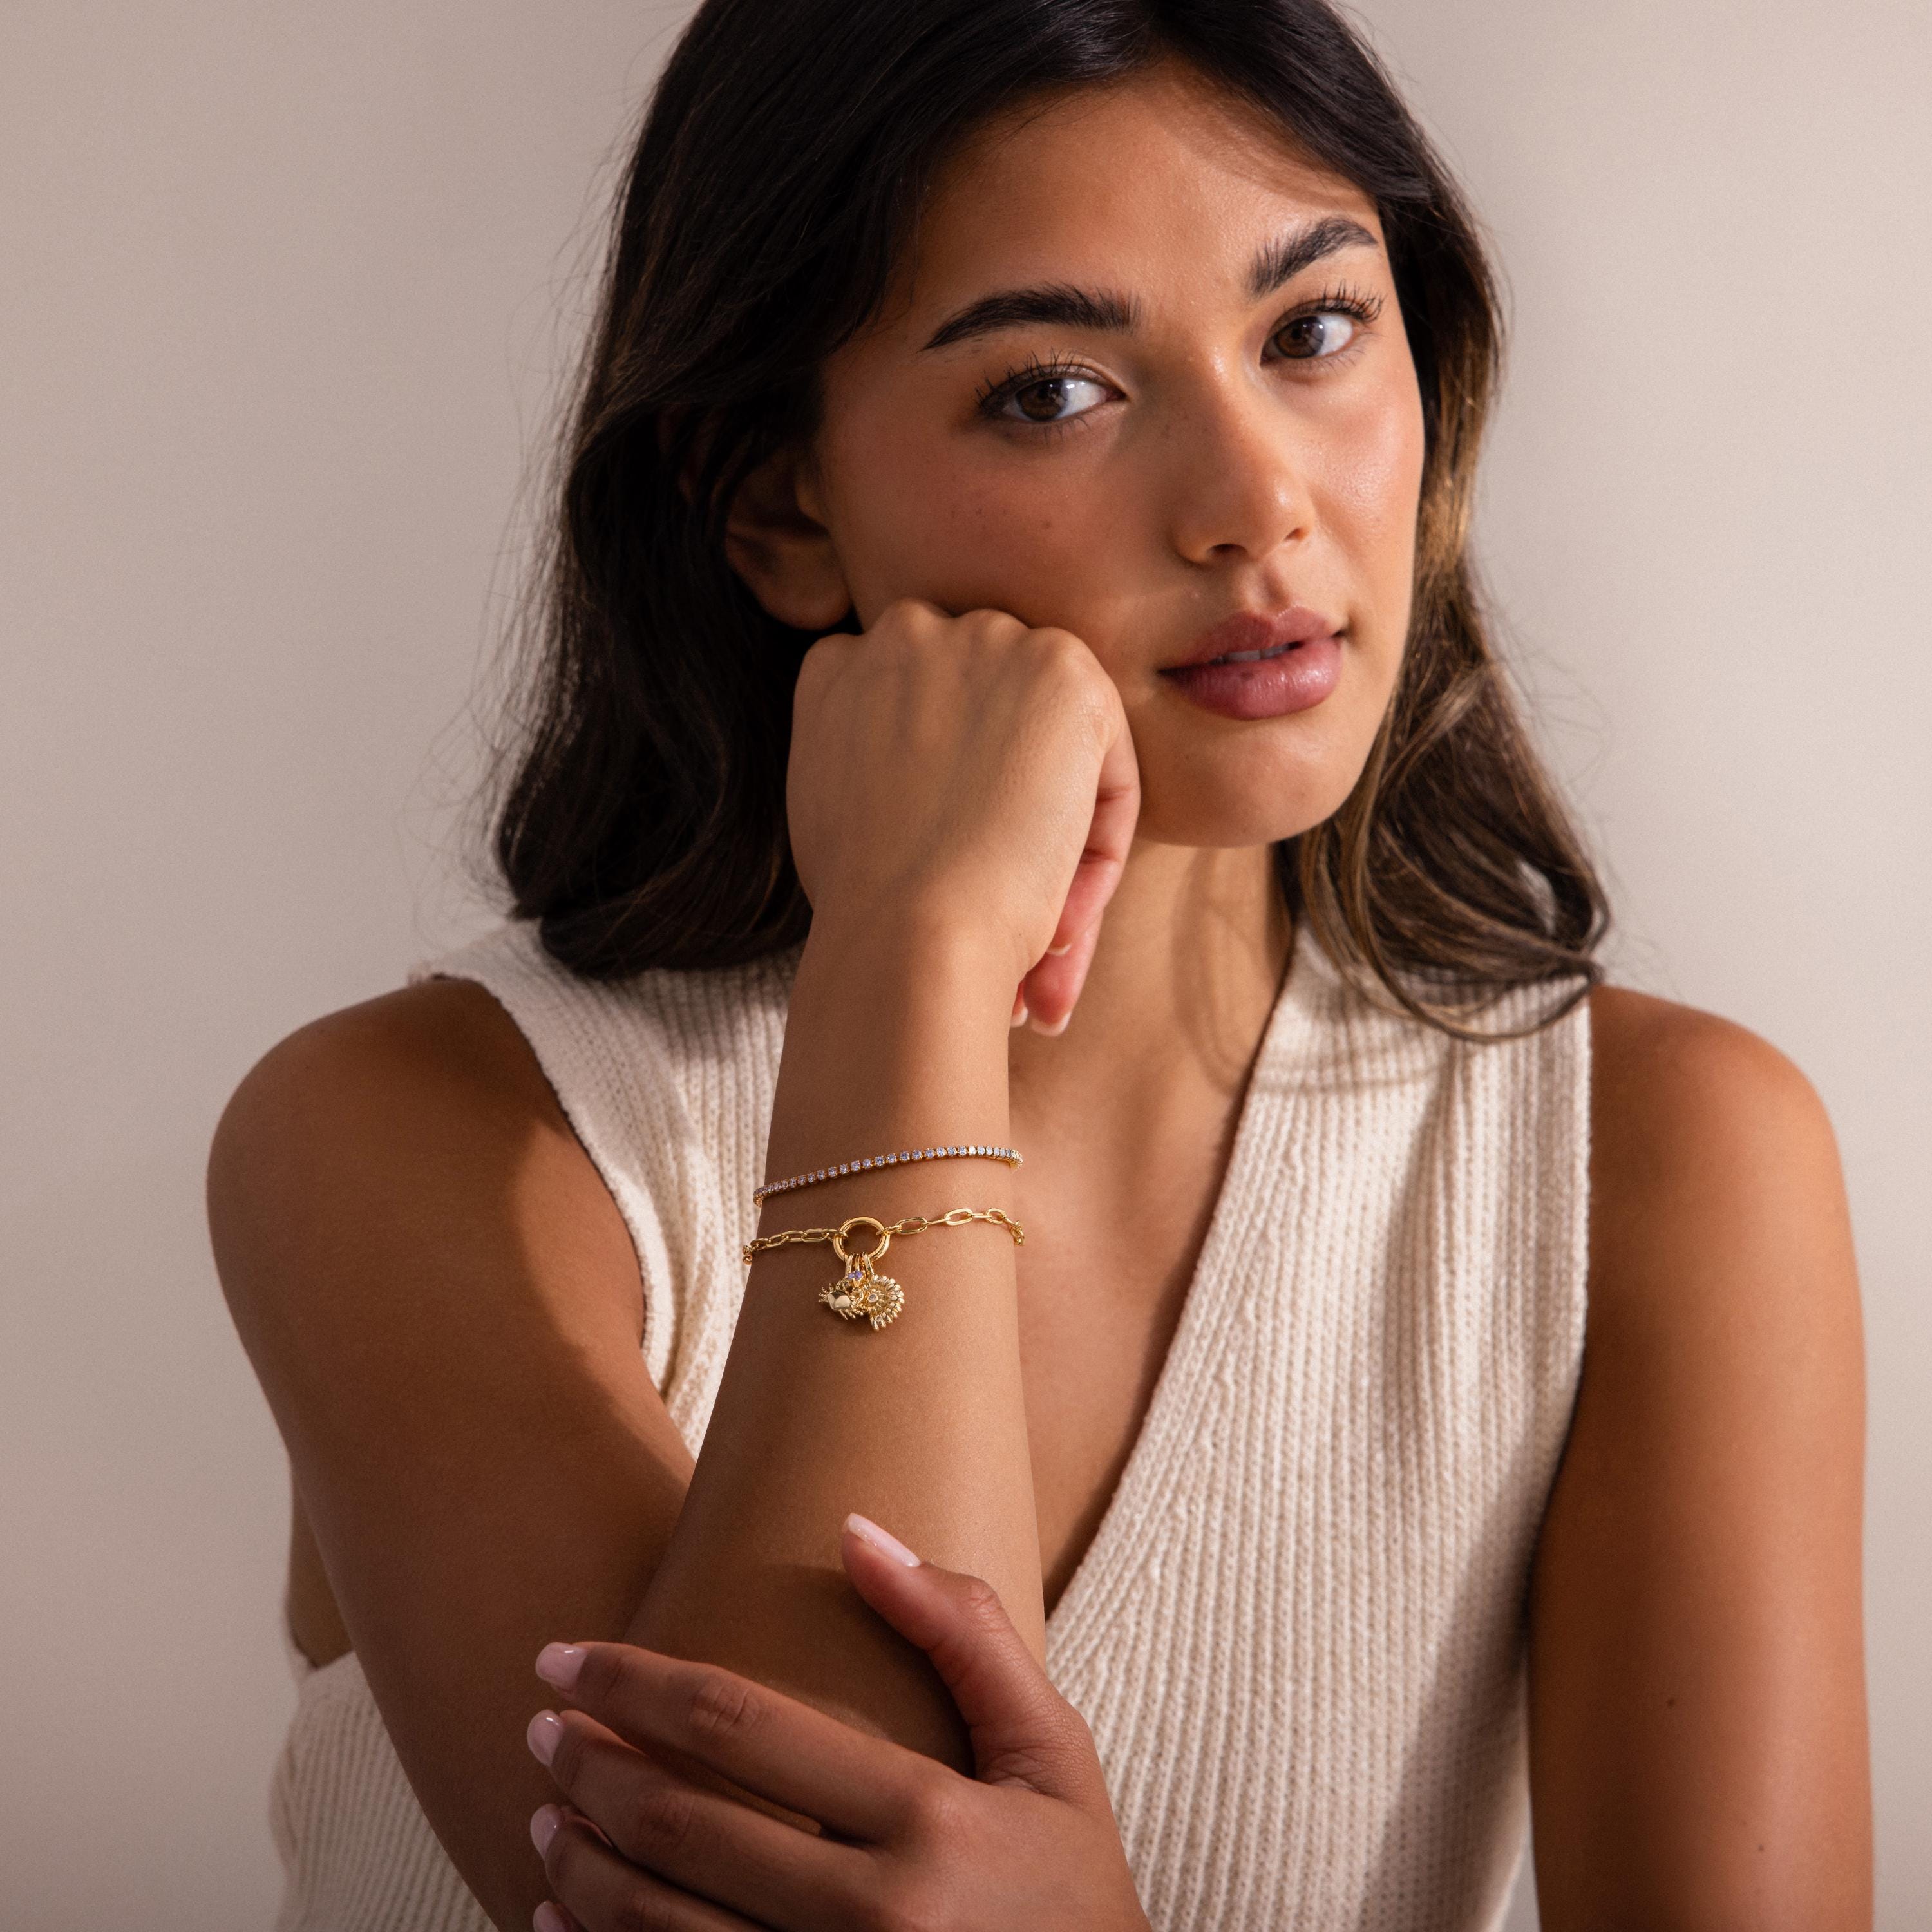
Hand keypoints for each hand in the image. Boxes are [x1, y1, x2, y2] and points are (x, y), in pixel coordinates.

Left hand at [525, 1515, 1150, 1931]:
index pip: (738, 1725)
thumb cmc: (1073, 1889)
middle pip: (679, 1824)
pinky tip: (561, 1916)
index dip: (633, 1681)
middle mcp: (872, 1917)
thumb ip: (964, 1633)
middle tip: (540, 1725)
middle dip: (587, 1765)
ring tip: (546, 1812)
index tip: (567, 1656)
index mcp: (927, 1820)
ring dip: (578, 1861)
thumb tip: (857, 1531)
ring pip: (653, 1925)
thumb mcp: (1053, 1753)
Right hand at [785, 598, 1140, 1032]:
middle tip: (1011, 923)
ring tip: (1039, 942)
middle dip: (1010, 818)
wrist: (907, 931)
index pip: (916, 715)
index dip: (947, 803)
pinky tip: (1060, 921)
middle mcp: (907, 632)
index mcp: (837, 666)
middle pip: (991, 728)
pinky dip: (1099, 854)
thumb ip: (870, 760)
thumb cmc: (865, 907)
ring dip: (1057, 849)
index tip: (952, 882)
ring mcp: (986, 642)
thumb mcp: (830, 810)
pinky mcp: (1064, 671)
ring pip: (1052, 754)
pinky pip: (1108, 773)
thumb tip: (931, 784)